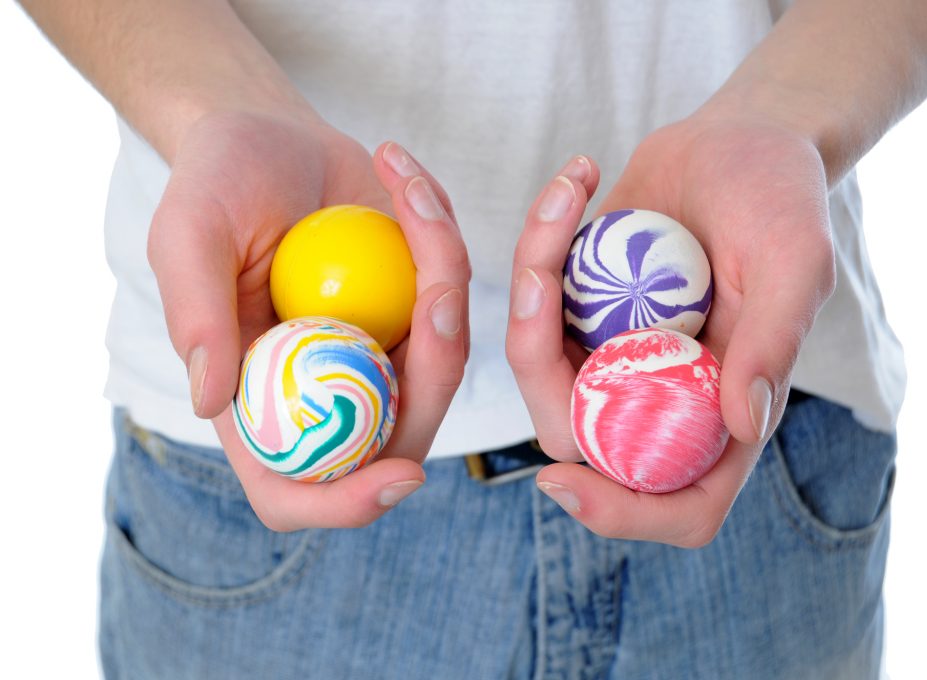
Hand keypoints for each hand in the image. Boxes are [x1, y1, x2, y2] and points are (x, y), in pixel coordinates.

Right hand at [148, 110, 469, 530]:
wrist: (262, 135)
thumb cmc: (213, 187)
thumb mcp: (188, 236)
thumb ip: (196, 316)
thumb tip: (210, 402)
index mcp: (260, 401)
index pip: (295, 490)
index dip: (345, 505)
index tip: (400, 477)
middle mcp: (326, 390)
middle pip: (399, 435)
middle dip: (435, 374)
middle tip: (436, 289)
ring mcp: (377, 352)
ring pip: (442, 362)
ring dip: (444, 278)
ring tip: (409, 195)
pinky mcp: (414, 305)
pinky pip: (450, 293)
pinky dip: (440, 235)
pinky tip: (401, 176)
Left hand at [506, 110, 834, 546]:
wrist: (743, 142)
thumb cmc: (784, 200)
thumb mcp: (795, 259)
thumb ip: (774, 340)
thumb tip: (742, 425)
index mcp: (723, 413)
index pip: (680, 505)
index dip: (622, 515)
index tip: (562, 484)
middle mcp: (661, 397)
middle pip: (580, 441)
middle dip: (541, 372)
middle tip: (541, 280)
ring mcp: (613, 356)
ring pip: (541, 372)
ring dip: (529, 294)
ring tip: (564, 204)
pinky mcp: (579, 309)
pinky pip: (534, 304)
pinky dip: (538, 245)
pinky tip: (576, 182)